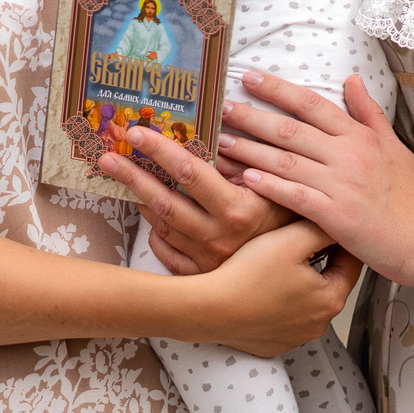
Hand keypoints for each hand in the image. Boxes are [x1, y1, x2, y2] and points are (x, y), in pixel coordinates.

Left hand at [103, 122, 293, 274]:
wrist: (305, 279)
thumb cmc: (297, 225)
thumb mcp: (279, 189)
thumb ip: (247, 165)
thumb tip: (216, 138)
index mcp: (238, 211)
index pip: (190, 172)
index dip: (161, 150)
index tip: (138, 133)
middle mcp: (218, 237)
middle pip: (165, 201)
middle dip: (132, 175)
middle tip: (108, 155)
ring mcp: (207, 260)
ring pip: (163, 226)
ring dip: (140, 200)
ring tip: (121, 178)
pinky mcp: (203, 278)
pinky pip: (169, 256)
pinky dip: (156, 237)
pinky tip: (148, 220)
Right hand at [196, 220, 361, 357]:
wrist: (210, 308)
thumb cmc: (249, 274)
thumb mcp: (291, 239)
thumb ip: (320, 227)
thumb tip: (336, 224)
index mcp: (330, 299)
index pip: (351, 264)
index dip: (342, 241)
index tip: (332, 226)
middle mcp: (318, 324)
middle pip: (328, 283)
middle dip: (320, 262)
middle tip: (302, 240)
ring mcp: (295, 338)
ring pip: (306, 302)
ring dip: (299, 284)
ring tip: (279, 263)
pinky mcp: (273, 344)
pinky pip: (284, 318)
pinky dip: (279, 303)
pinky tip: (262, 288)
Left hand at [217, 70, 413, 283]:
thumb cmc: (411, 196)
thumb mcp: (393, 147)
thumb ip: (368, 113)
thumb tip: (351, 78)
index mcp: (360, 137)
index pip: (312, 104)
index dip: (278, 89)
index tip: (250, 78)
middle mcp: (348, 155)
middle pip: (291, 129)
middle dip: (252, 116)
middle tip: (221, 108)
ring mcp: (341, 185)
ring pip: (286, 161)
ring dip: (251, 150)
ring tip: (222, 142)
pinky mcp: (336, 216)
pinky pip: (295, 196)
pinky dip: (269, 186)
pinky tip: (246, 178)